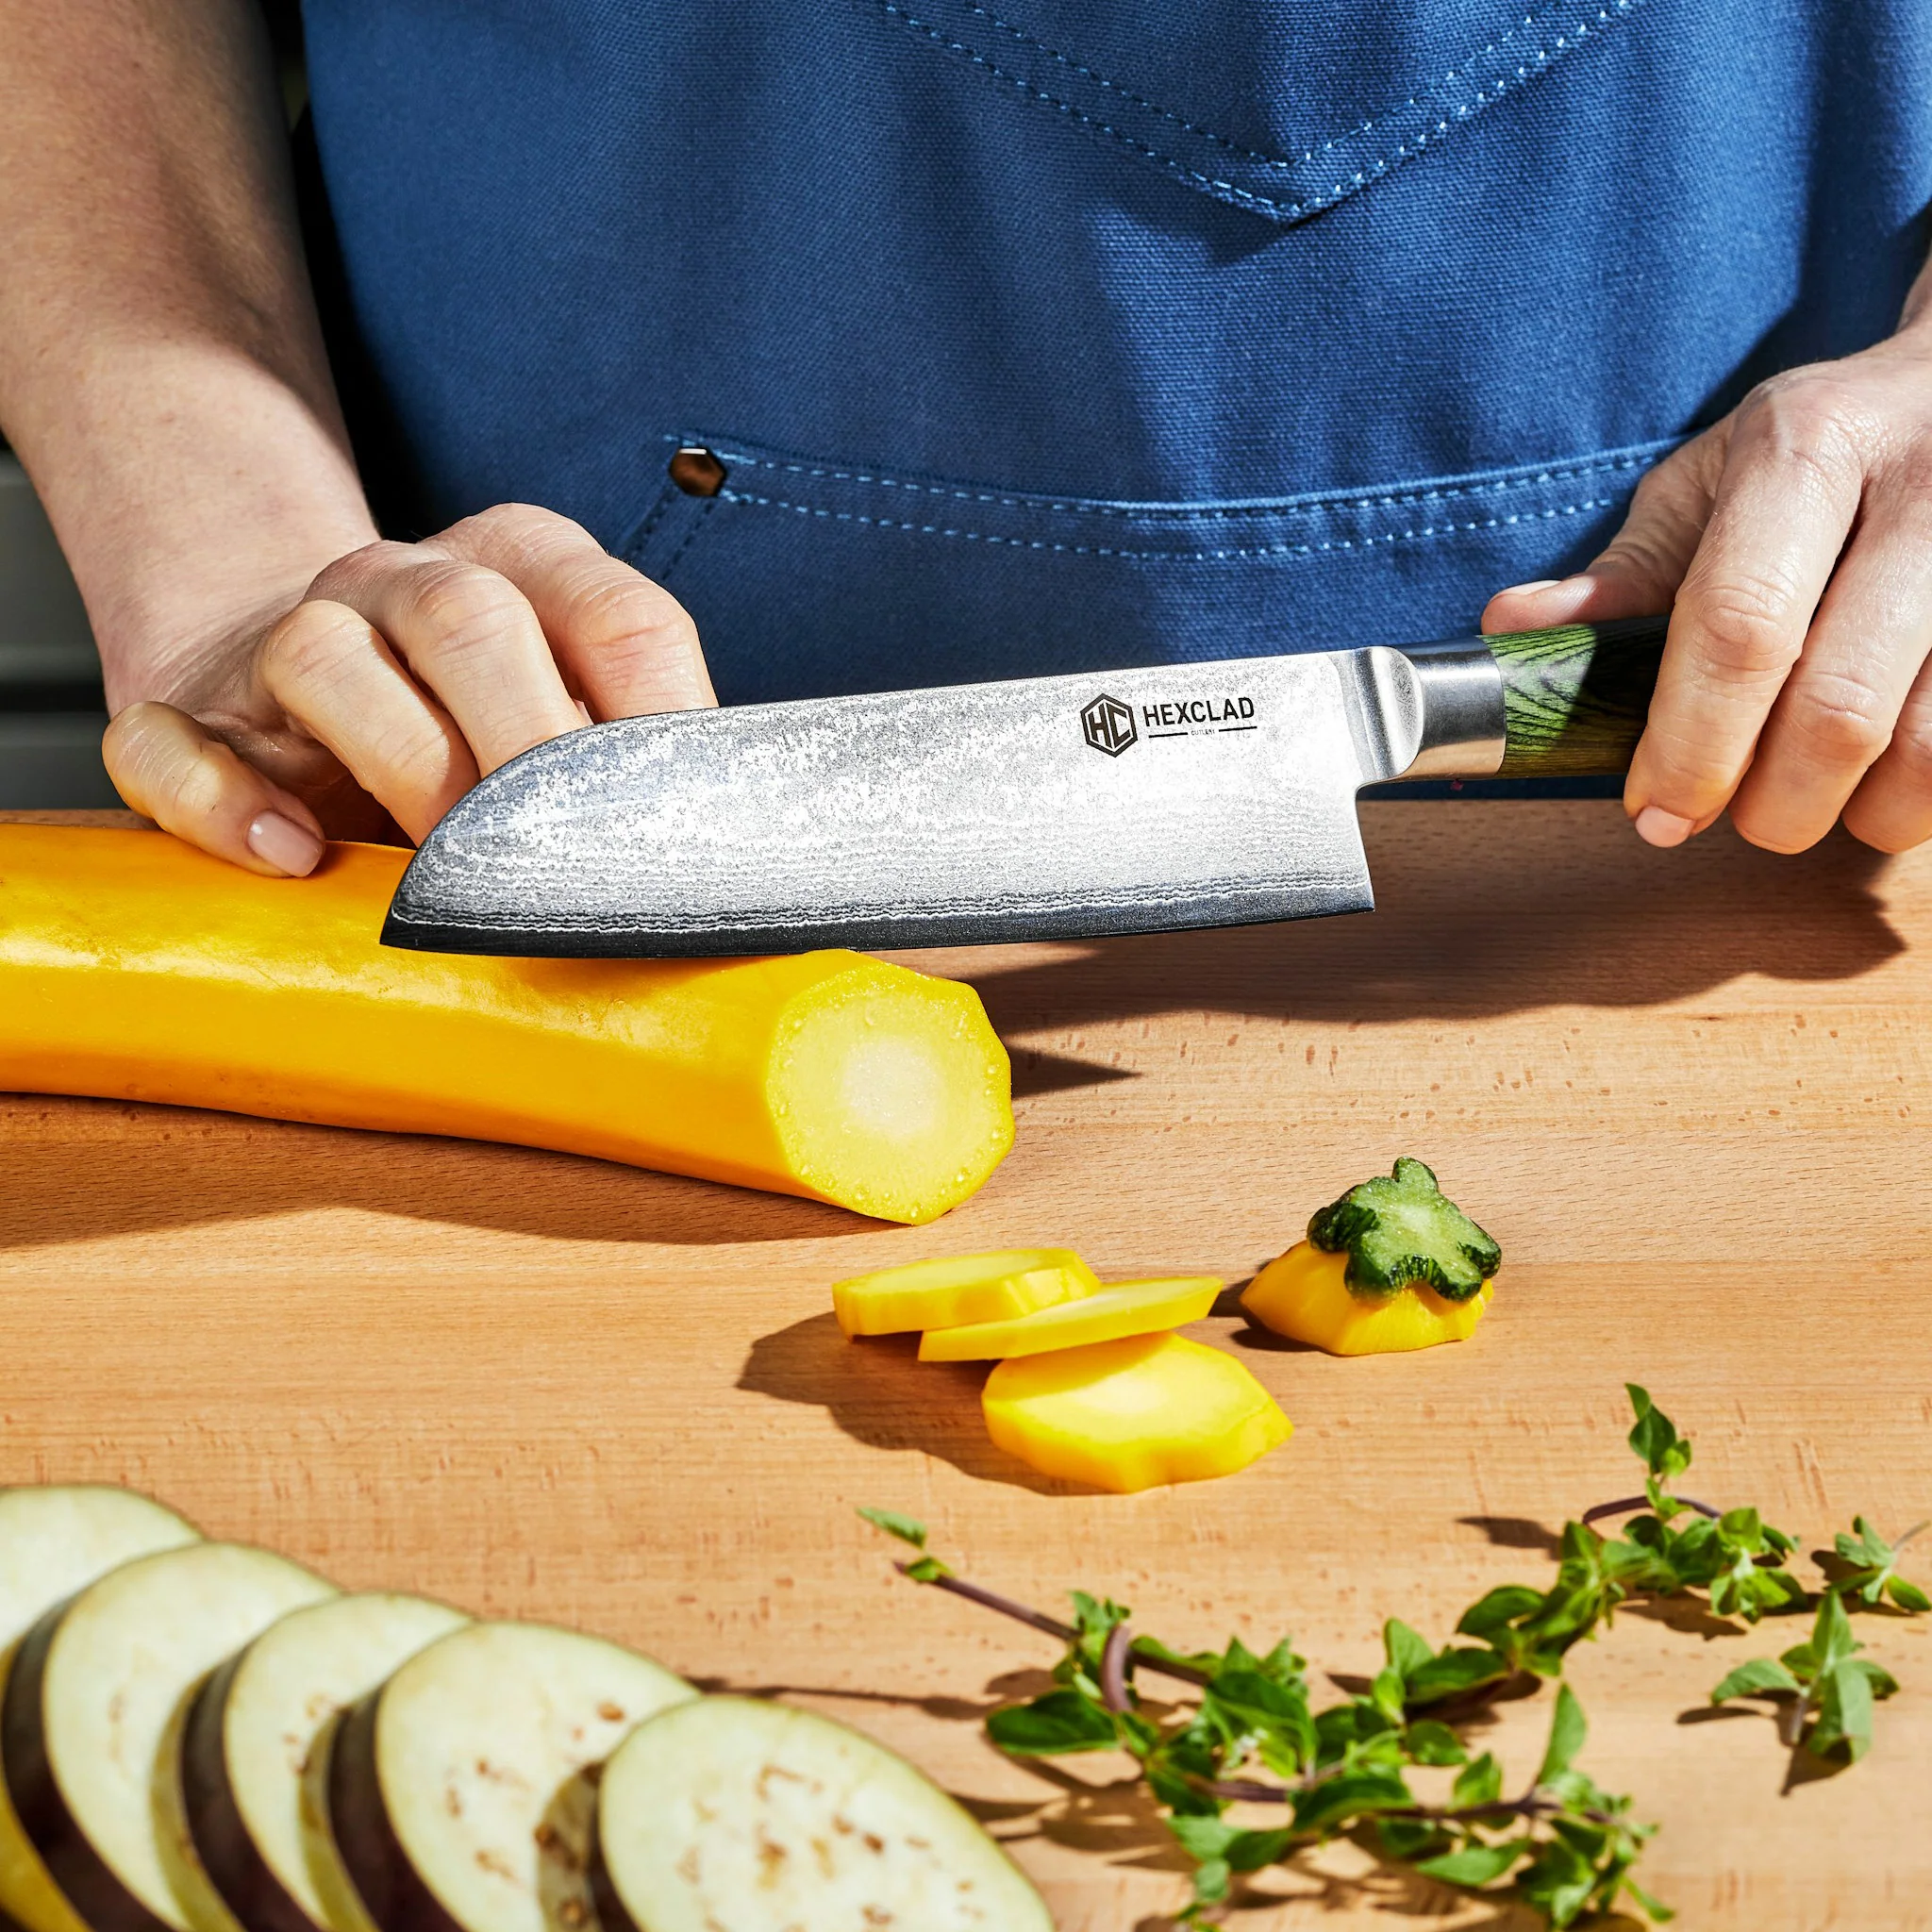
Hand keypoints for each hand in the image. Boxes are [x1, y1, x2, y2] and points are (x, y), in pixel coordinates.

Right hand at [102, 504, 713, 875]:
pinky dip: (224, 801)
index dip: (661, 723)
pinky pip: (176, 741)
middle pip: (470, 617)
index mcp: (529, 568)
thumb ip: (641, 765)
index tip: (686, 827)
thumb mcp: (569, 716)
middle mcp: (407, 582)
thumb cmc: (467, 726)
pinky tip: (291, 855)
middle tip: (567, 856)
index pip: (618, 617)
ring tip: (445, 866)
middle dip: (529, 744)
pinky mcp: (190, 715)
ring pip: (324, 654)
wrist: (286, 693)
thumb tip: (752, 865)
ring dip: (401, 766)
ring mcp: (288, 638)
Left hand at [1484, 276, 1931, 854]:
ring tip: (1816, 799)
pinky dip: (1921, 793)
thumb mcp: (1713, 479)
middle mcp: (1924, 493)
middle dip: (1770, 803)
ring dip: (1855, 812)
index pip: (1740, 628)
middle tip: (1741, 818)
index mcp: (1808, 452)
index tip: (1656, 811)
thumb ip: (1625, 572)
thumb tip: (1514, 631)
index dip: (1689, 745)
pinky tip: (1886, 776)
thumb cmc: (1823, 450)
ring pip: (1927, 747)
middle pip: (1836, 709)